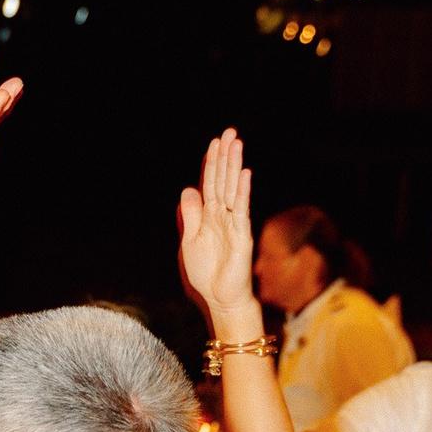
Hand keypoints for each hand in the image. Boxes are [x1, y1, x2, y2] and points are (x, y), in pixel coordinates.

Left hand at [176, 129, 254, 316]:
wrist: (219, 299)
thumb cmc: (206, 274)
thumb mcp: (189, 242)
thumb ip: (189, 216)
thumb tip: (188, 190)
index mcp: (208, 217)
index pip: (209, 184)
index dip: (211, 164)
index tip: (214, 143)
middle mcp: (222, 216)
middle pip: (223, 180)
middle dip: (225, 156)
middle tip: (229, 132)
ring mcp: (234, 223)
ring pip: (232, 189)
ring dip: (234, 166)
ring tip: (236, 144)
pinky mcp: (242, 235)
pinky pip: (241, 209)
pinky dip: (241, 192)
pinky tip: (243, 174)